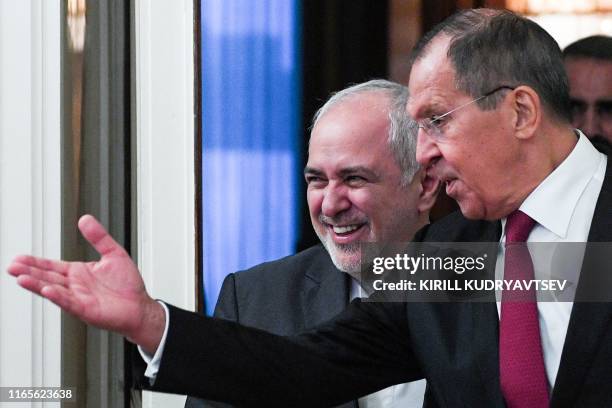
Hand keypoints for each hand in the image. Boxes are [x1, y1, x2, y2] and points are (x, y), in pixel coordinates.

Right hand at [7, 214, 164, 352]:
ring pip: (54, 289)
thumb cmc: (127, 284)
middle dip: (29, 272)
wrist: (141, 306)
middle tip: (11, 266)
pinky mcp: (87, 310)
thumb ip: (98, 237)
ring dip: (37, 284)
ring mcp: (79, 298)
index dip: (35, 262)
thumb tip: (84, 219)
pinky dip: (58, 296)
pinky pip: (70, 302)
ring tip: (20, 278)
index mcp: (78, 272)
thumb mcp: (113, 253)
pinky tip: (47, 290)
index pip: (52, 266)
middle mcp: (75, 286)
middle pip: (47, 277)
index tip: (19, 258)